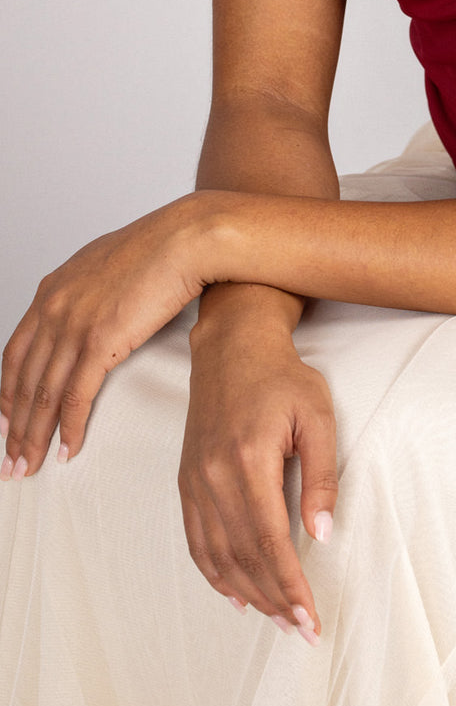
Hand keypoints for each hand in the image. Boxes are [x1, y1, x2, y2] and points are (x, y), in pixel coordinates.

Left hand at [0, 194, 209, 477]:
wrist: (187, 238)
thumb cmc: (160, 248)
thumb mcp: (106, 266)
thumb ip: (87, 293)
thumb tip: (89, 315)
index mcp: (52, 290)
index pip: (15, 354)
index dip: (7, 394)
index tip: (5, 422)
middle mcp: (54, 307)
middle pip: (23, 381)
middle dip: (13, 428)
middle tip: (10, 461)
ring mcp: (74, 324)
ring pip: (43, 395)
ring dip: (34, 437)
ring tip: (29, 467)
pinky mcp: (101, 340)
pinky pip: (76, 396)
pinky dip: (69, 428)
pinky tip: (68, 449)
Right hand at [179, 313, 337, 642]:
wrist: (232, 348)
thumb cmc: (282, 377)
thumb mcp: (317, 416)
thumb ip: (321, 476)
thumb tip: (321, 534)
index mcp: (249, 458)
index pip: (270, 540)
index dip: (289, 585)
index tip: (309, 617)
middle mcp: (214, 475)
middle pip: (243, 556)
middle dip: (273, 598)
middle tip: (299, 628)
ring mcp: (195, 480)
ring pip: (218, 555)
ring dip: (248, 593)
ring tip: (276, 617)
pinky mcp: (187, 481)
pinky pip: (197, 540)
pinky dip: (215, 573)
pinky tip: (236, 593)